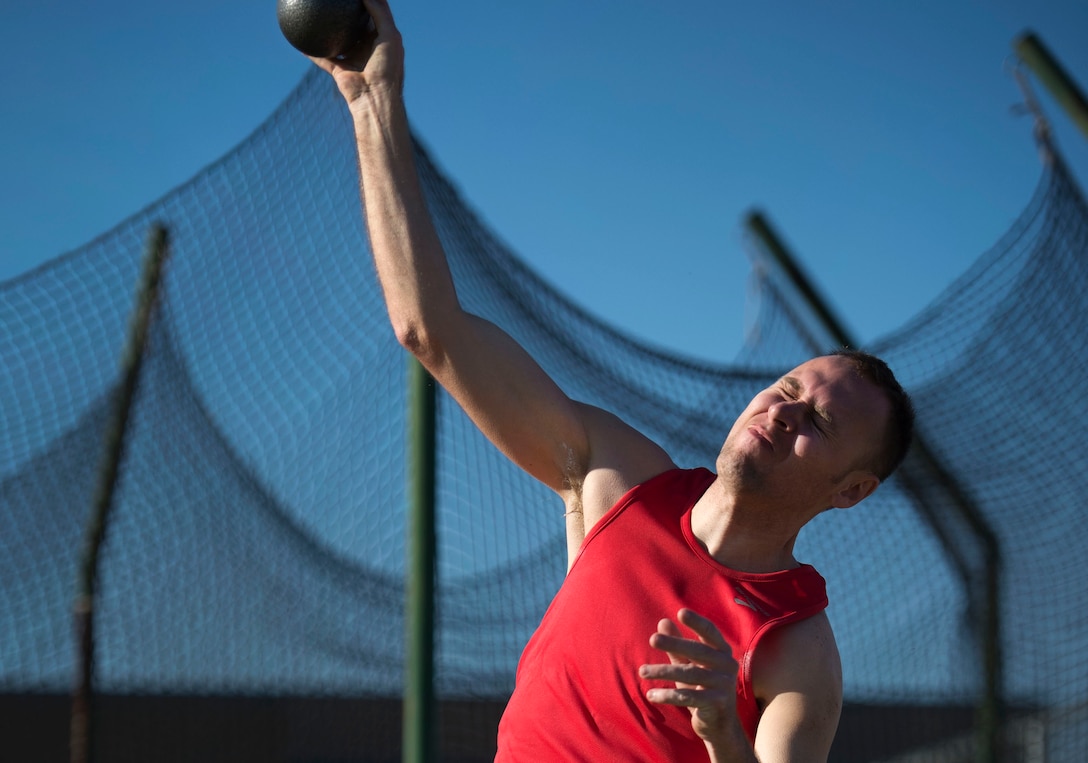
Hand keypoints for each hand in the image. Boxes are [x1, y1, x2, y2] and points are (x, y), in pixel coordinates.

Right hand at [307, 0, 403, 106]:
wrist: (375, 97)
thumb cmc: (387, 68)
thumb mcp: (390, 35)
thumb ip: (380, 13)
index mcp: (382, 39)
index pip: (376, 13)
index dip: (369, 0)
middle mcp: (368, 47)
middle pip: (356, 24)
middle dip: (348, 11)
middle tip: (336, 0)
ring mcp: (353, 58)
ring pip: (338, 40)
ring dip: (329, 29)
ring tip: (318, 14)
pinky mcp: (339, 70)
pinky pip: (322, 58)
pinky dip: (312, 51)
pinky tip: (301, 39)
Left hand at [640, 608, 748, 752]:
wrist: (720, 724)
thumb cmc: (702, 687)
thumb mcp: (689, 664)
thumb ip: (677, 644)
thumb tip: (663, 622)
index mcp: (722, 651)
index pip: (710, 632)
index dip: (697, 622)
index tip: (680, 612)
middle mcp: (727, 666)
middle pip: (698, 651)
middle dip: (674, 643)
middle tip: (652, 639)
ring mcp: (724, 685)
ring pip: (690, 674)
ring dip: (664, 672)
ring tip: (642, 671)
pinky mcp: (716, 704)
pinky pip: (688, 697)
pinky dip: (668, 696)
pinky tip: (651, 695)